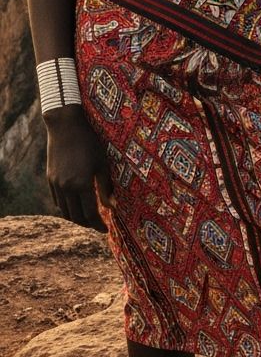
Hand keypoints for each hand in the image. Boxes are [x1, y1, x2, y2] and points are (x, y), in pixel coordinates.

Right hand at [45, 105, 114, 233]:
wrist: (66, 126)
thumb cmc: (90, 143)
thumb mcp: (103, 164)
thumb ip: (106, 187)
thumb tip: (113, 206)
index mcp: (82, 184)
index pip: (90, 214)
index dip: (99, 225)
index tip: (106, 229)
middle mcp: (66, 187)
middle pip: (76, 217)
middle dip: (88, 224)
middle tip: (98, 225)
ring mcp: (56, 184)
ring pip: (65, 211)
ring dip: (76, 217)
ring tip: (88, 217)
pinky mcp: (50, 179)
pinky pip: (57, 201)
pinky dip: (67, 208)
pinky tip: (75, 205)